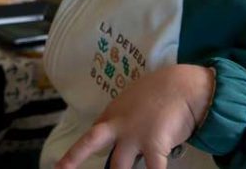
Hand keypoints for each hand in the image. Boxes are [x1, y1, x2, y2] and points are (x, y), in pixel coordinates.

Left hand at [56, 64, 214, 168]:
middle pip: (90, 143)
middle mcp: (118, 126)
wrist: (181, 84)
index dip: (79, 152)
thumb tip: (126, 135)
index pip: (92, 135)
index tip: (63, 165)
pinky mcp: (154, 145)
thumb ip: (125, 119)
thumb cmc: (160, 91)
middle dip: (73, 158)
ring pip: (119, 167)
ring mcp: (134, 136)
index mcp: (112, 115)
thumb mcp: (134, 101)